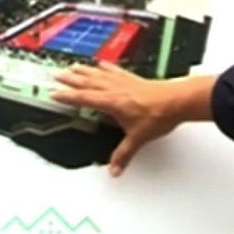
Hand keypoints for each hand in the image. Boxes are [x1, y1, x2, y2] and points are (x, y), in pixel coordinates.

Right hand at [51, 62, 214, 175]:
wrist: (178, 100)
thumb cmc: (160, 115)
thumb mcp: (138, 138)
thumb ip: (124, 154)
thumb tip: (115, 169)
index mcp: (113, 102)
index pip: (85, 98)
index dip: (68, 96)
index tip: (55, 93)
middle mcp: (116, 89)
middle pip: (89, 82)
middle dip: (71, 79)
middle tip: (57, 74)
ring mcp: (125, 82)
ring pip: (100, 74)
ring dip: (85, 71)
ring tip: (73, 66)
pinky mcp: (134, 79)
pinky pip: (115, 71)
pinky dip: (106, 67)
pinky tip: (101, 64)